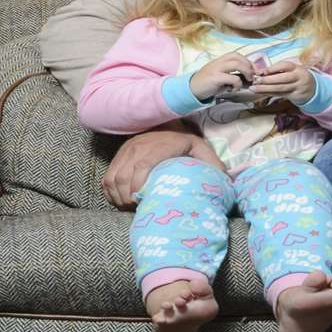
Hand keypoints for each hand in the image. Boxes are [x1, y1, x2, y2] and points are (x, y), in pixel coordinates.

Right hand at [101, 129, 224, 208]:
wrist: (164, 121)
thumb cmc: (183, 140)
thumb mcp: (201, 148)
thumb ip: (212, 164)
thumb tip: (224, 182)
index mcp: (157, 149)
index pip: (141, 168)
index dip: (139, 188)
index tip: (144, 202)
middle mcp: (137, 149)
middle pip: (122, 179)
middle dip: (127, 199)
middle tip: (138, 210)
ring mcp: (125, 153)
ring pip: (112, 180)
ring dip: (118, 198)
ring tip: (130, 208)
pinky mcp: (118, 156)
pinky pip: (106, 178)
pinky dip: (110, 193)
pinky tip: (121, 201)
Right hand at [190, 53, 256, 100]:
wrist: (191, 89)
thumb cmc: (207, 84)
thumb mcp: (220, 76)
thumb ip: (231, 74)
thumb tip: (248, 78)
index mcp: (219, 60)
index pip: (236, 54)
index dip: (247, 61)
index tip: (253, 71)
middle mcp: (218, 62)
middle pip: (238, 57)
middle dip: (249, 66)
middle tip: (252, 77)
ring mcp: (216, 69)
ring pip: (237, 64)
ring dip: (246, 72)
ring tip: (247, 81)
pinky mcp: (215, 78)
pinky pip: (233, 78)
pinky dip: (237, 84)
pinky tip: (234, 89)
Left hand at [250, 60, 316, 104]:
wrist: (312, 89)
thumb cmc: (297, 77)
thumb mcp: (293, 70)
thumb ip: (279, 70)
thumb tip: (261, 72)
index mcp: (297, 68)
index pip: (285, 66)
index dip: (273, 68)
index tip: (262, 71)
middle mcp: (298, 77)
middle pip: (282, 79)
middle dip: (267, 80)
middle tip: (255, 81)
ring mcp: (297, 88)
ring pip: (280, 88)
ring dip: (265, 89)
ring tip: (254, 88)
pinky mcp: (295, 96)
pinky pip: (280, 95)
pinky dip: (269, 94)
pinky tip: (261, 93)